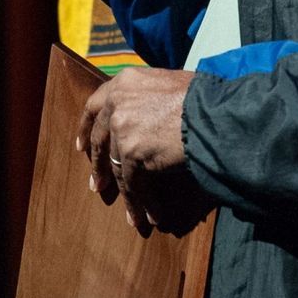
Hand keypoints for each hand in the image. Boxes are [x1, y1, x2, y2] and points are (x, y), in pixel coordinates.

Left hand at [76, 68, 204, 235]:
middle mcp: (118, 102)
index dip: (87, 128)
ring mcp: (122, 128)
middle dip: (98, 165)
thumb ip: (148, 98)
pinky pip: (133, 183)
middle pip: (100, 139)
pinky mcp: (131, 152)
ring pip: (118, 167)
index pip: (95, 105)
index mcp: (125, 82)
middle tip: (97, 184)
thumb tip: (147, 117)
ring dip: (124, 193)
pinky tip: (150, 216)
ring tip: (132, 213)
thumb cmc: (203, 99)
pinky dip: (141, 202)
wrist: (215, 113)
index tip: (82, 146)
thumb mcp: (167, 85)